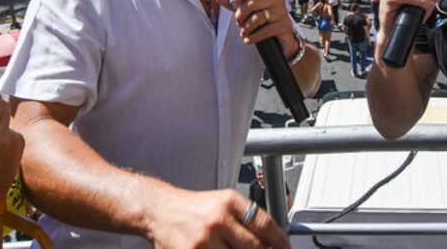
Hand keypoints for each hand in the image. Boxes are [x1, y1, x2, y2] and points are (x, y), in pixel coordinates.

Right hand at [146, 188, 287, 248]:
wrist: (160, 210)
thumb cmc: (195, 208)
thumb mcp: (223, 203)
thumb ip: (246, 219)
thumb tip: (272, 240)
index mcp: (229, 202)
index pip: (264, 224)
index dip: (279, 240)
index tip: (286, 248)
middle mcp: (217, 220)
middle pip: (254, 247)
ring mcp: (203, 241)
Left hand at [220, 0, 296, 55]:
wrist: (280, 37)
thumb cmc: (263, 20)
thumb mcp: (247, 10)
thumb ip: (233, 2)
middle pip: (252, 3)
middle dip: (240, 15)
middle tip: (238, 23)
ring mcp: (282, 12)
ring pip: (257, 18)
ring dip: (246, 28)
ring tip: (244, 32)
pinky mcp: (284, 26)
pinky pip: (265, 31)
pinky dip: (254, 37)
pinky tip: (248, 39)